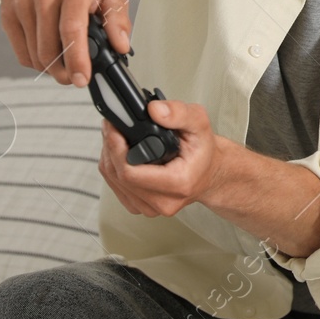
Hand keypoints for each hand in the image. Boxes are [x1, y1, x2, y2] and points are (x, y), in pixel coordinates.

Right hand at [0, 0, 131, 87]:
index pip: (72, 28)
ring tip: (64, 66)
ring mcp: (22, 4)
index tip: (82, 78)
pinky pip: (21, 52)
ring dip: (50, 68)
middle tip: (75, 78)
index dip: (77, 58)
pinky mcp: (7, 14)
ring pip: (34, 53)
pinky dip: (35, 62)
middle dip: (63, 71)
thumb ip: (118, 19)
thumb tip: (121, 46)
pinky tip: (47, 55)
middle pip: (49, 47)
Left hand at [98, 100, 222, 216]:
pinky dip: (113, 169)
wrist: (210, 172)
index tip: (113, 127)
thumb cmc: (204, 151)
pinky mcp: (141, 208)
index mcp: (178, 184)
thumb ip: (179, 113)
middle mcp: (164, 202)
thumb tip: (154, 110)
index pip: (129, 173)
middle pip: (118, 176)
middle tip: (112, 126)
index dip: (116, 148)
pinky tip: (121, 155)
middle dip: (110, 148)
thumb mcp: (199, 123)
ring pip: (113, 182)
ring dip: (109, 157)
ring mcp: (151, 208)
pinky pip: (116, 188)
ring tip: (116, 137)